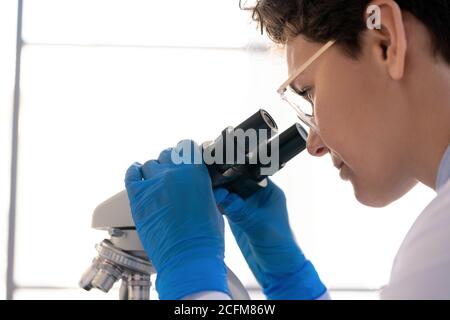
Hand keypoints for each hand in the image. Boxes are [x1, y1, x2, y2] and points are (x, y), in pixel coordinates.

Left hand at [125, 140, 228, 299]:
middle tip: (174, 174)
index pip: (188, 146)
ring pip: (150, 164)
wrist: (187, 259)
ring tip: (158, 181)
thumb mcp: (214, 206)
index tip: (188, 158)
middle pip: (168, 154)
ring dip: (155, 170)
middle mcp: (173, 173)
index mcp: (195, 172)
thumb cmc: (205, 238)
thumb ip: (206, 189)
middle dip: (172, 162)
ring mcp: (153, 184)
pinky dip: (134, 172)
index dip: (188, 153)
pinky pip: (131, 174)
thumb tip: (203, 185)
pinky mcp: (137, 198)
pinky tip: (138, 174)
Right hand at [214, 179, 325, 299]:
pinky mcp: (236, 218)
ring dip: (217, 191)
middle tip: (204, 176)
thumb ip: (242, 212)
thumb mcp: (261, 228)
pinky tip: (205, 202)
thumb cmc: (280, 249)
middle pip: (235, 180)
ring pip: (228, 192)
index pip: (249, 172)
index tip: (218, 165)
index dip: (234, 167)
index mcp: (268, 191)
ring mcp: (245, 206)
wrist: (277, 272)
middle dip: (222, 178)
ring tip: (202, 188)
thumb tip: (222, 196)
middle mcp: (256, 196)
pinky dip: (214, 203)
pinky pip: (223, 205)